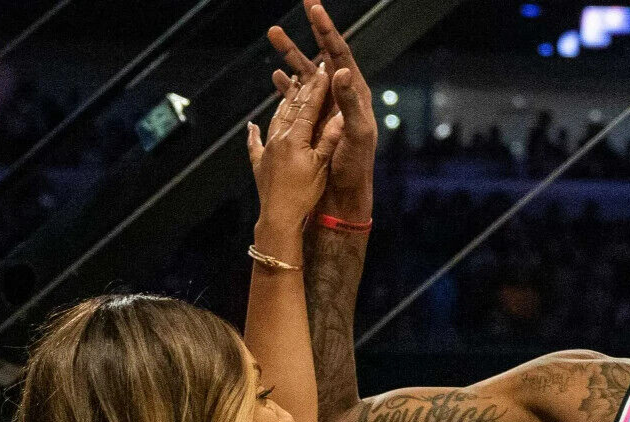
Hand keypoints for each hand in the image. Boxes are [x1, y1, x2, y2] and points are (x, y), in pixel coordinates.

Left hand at [246, 63, 342, 225]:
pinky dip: (253, 134)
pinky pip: (255, 144)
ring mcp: (267, 151)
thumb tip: (341, 116)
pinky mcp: (260, 165)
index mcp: (295, 138)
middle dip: (301, 89)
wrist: (279, 216)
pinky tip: (251, 126)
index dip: (317, 88)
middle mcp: (278, 139)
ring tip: (287, 88)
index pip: (308, 107)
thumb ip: (329, 139)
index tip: (323, 70)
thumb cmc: (304, 194)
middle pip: (291, 109)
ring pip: (275, 120)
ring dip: (282, 103)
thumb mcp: (321, 166)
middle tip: (307, 71)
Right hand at [268, 2, 376, 219]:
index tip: (314, 7)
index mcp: (355, 95)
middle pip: (323, 57)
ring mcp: (328, 110)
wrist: (344, 196)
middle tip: (298, 7)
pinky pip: (299, 97)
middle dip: (307, 34)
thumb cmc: (354, 167)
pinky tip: (276, 75)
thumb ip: (350, 102)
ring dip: (291, 55)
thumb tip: (341, 68)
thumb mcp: (356, 133)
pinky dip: (287, 84)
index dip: (327, 30)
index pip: (341, 54)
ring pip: (308, 74)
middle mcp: (342, 98)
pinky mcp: (316, 123)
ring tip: (273, 35)